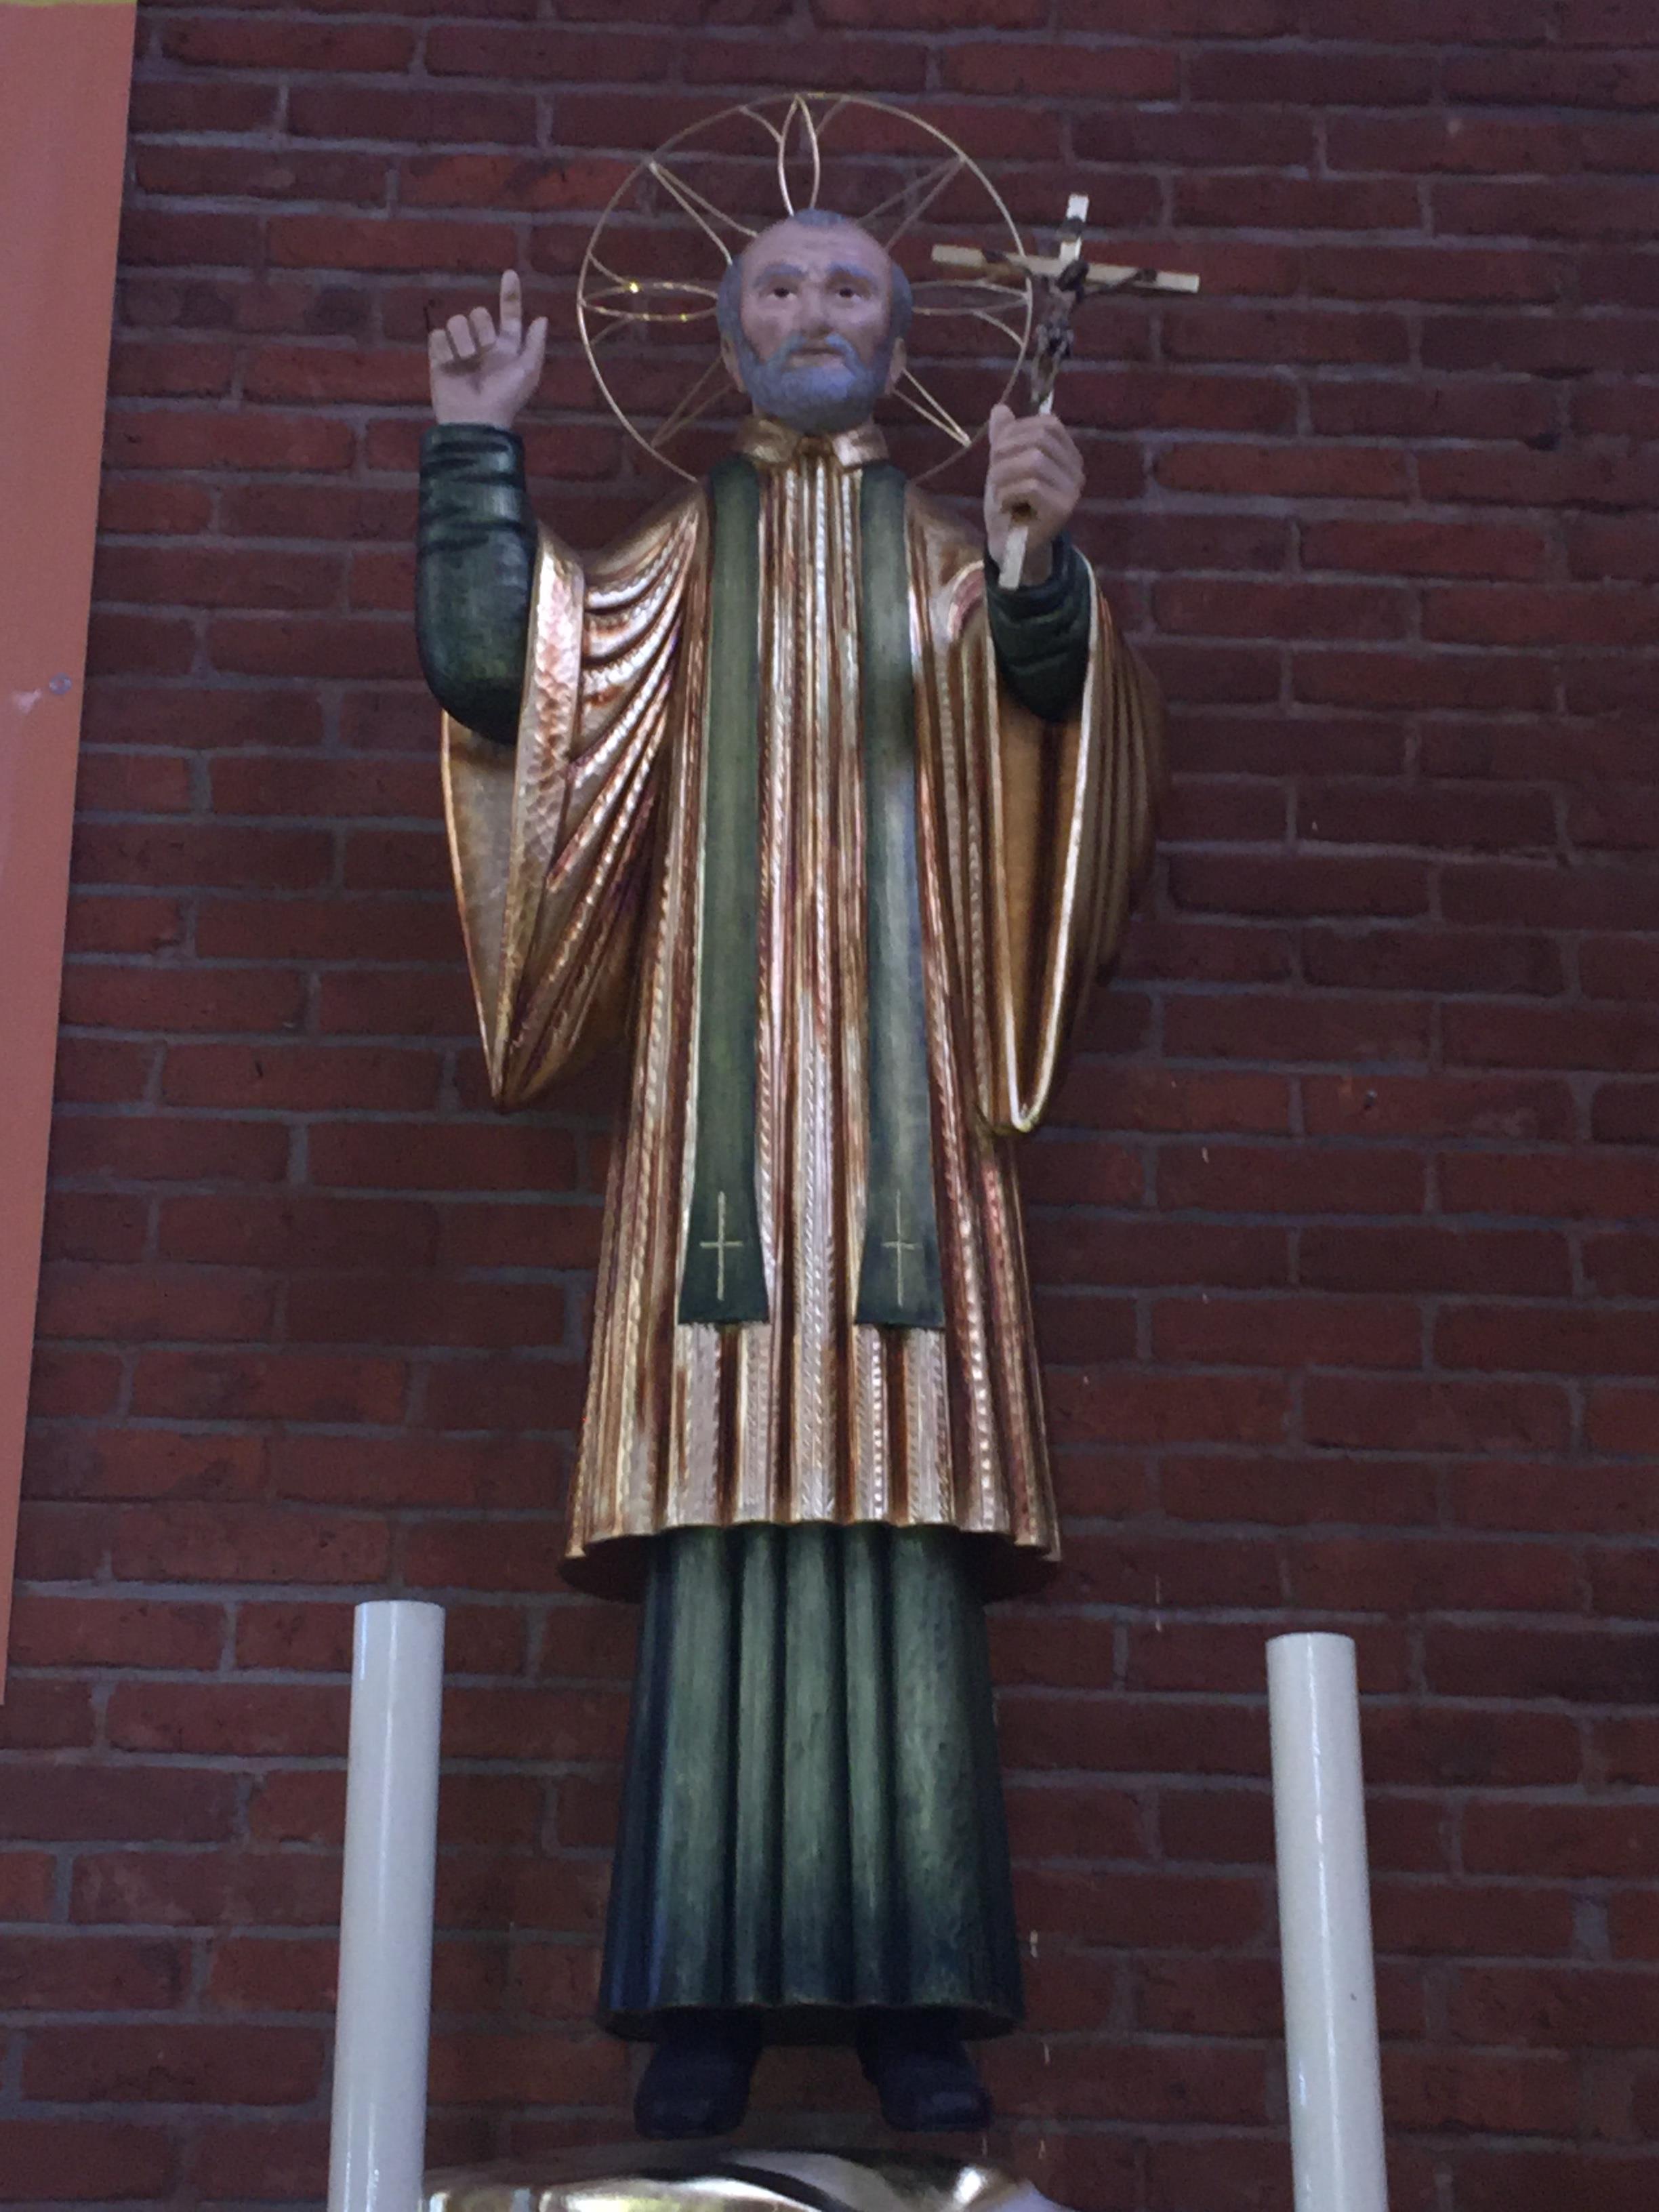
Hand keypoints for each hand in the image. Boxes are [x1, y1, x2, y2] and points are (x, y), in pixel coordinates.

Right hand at [428, 270, 547, 429]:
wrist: (474, 419)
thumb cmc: (505, 398)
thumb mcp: (527, 372)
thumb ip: (535, 344)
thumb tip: (542, 318)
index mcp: (506, 346)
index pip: (508, 314)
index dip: (510, 295)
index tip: (510, 274)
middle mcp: (482, 344)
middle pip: (478, 312)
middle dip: (481, 326)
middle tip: (484, 349)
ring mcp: (459, 349)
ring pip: (457, 320)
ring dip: (463, 339)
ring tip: (465, 361)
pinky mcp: (439, 356)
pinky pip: (437, 336)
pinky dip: (443, 349)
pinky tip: (449, 365)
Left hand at [983, 403, 1083, 585]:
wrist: (1008, 546)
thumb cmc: (1009, 504)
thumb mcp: (1003, 464)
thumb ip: (1004, 438)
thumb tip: (999, 409)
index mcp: (1067, 454)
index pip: (1048, 425)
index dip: (1017, 432)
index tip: (999, 455)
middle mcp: (1076, 470)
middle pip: (1040, 439)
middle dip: (1006, 453)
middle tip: (995, 476)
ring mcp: (1072, 490)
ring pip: (1034, 461)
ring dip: (1004, 475)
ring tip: (999, 493)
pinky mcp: (1062, 509)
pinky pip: (1031, 486)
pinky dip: (1008, 494)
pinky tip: (1006, 507)